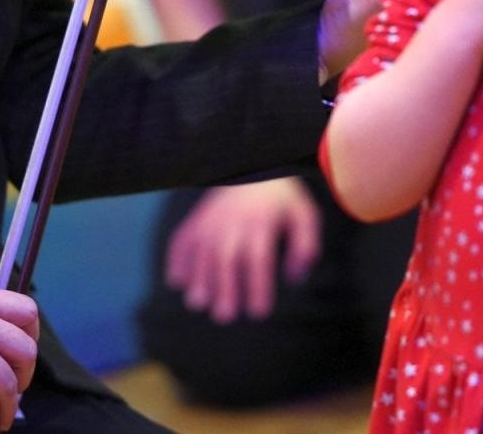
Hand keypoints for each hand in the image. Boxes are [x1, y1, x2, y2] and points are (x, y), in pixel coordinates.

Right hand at [165, 178, 321, 323]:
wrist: (255, 166)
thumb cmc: (283, 200)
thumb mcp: (305, 215)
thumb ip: (306, 246)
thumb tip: (295, 278)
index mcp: (262, 221)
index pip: (259, 258)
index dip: (258, 286)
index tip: (259, 312)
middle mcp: (233, 220)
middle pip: (225, 256)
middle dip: (223, 287)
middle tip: (224, 316)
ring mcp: (211, 218)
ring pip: (201, 250)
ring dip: (198, 278)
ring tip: (197, 304)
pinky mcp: (198, 218)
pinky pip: (182, 237)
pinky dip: (176, 258)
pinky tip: (177, 282)